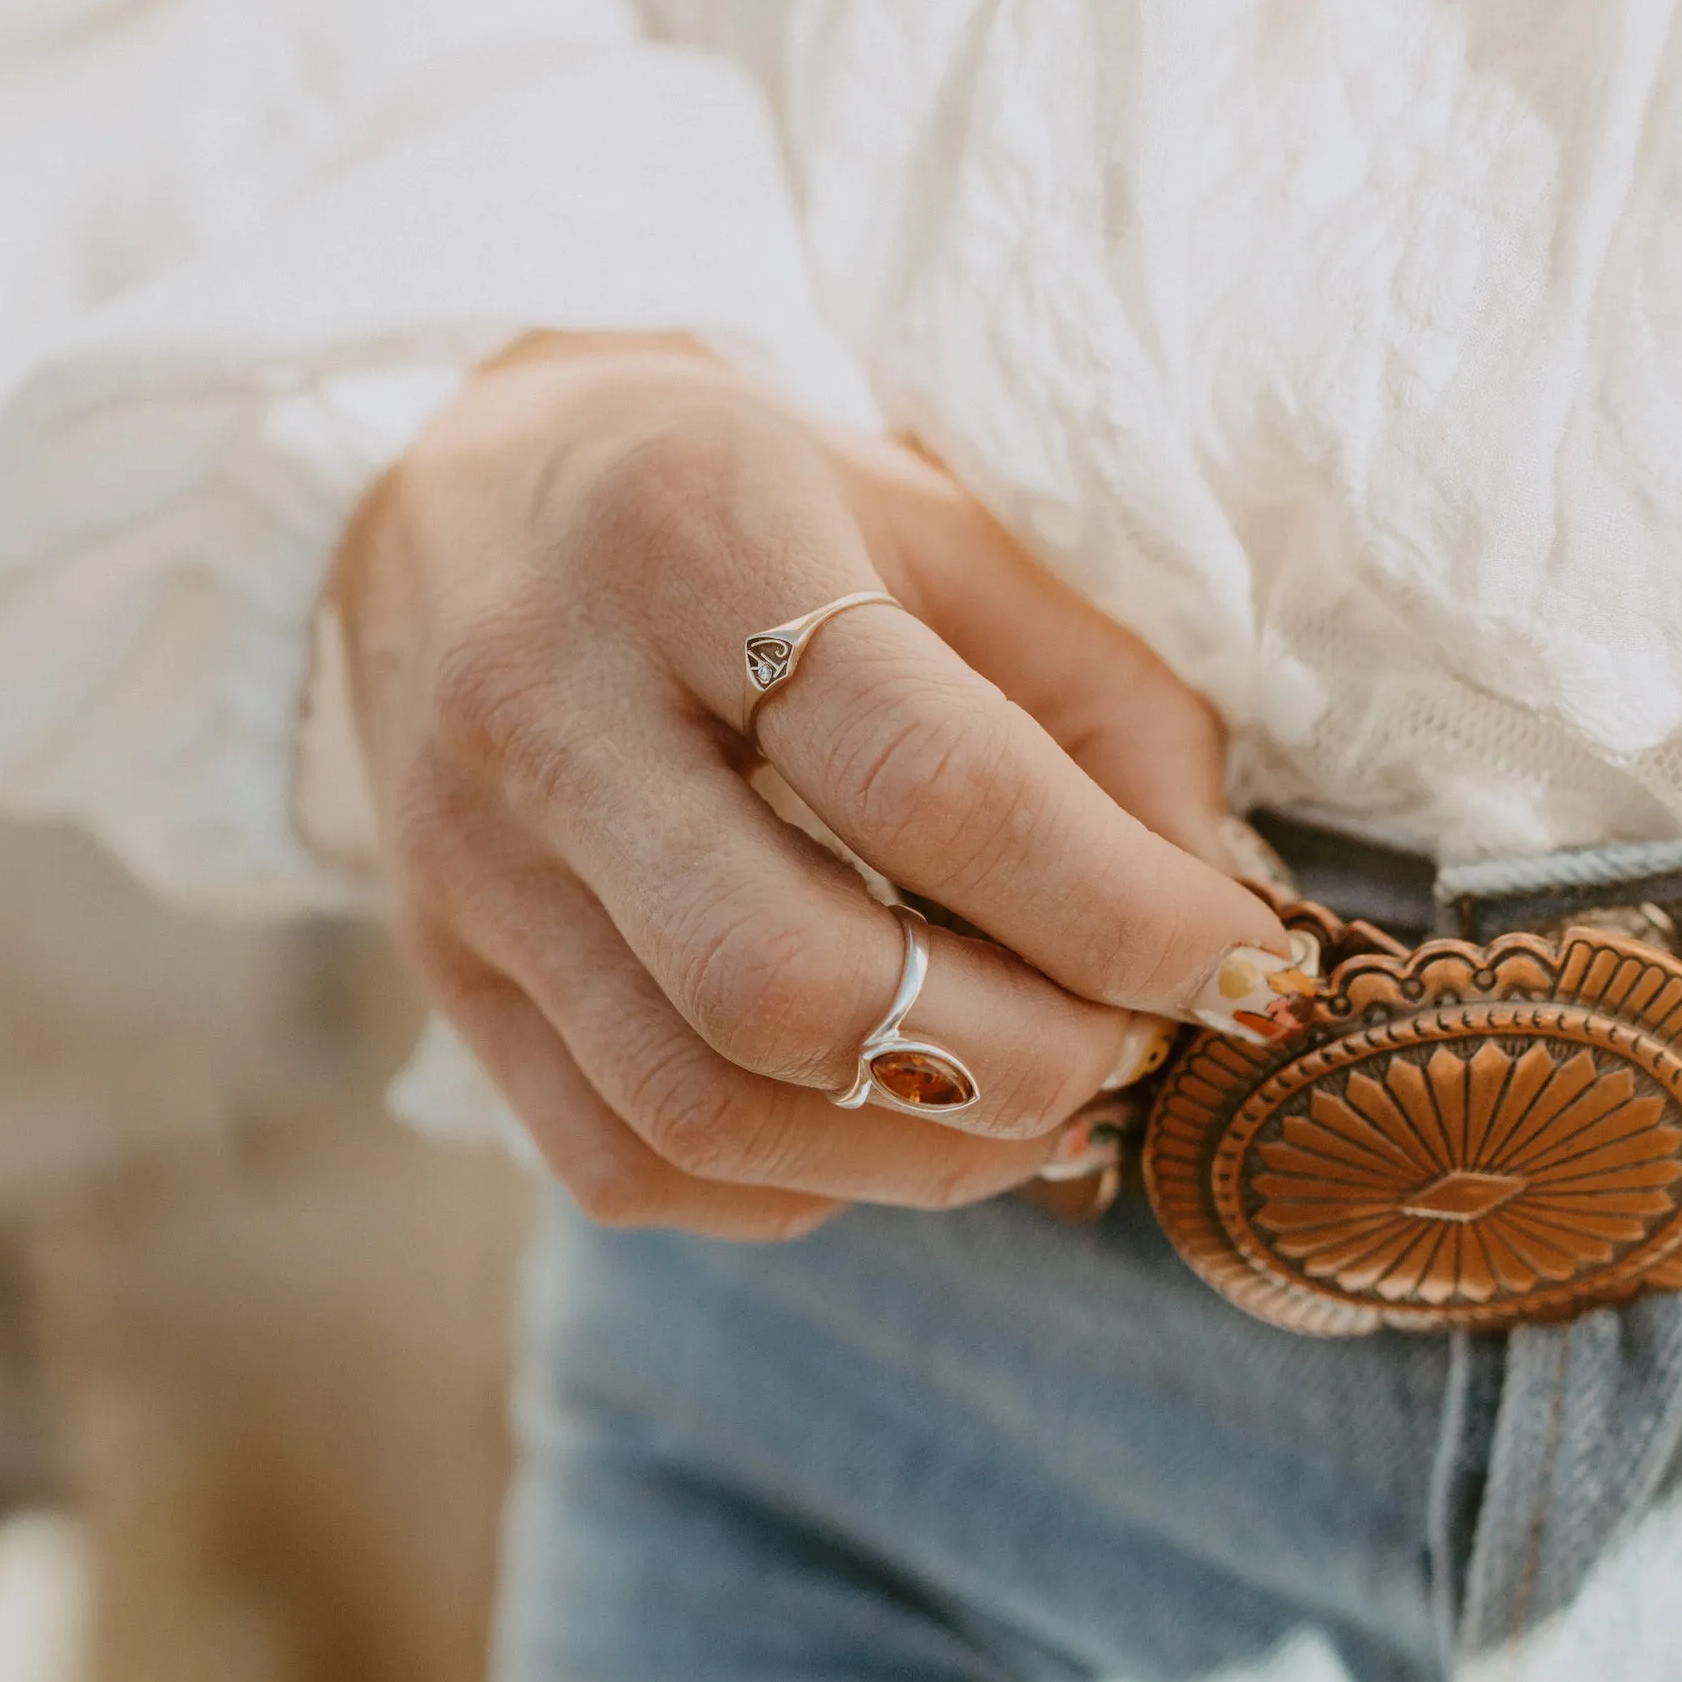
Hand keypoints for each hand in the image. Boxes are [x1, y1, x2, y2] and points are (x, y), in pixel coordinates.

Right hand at [333, 337, 1297, 1239]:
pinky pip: (628, 1162)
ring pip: (704, 1110)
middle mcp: (538, 703)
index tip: (1238, 967)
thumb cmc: (752, 508)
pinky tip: (888, 1125)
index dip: (1115, 909)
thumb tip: (1211, 931)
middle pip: (790, 980)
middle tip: (1129, 1052)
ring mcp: (467, 862)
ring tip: (1038, 1107)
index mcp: (689, 534)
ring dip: (919, 1157)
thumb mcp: (938, 523)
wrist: (458, 494)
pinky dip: (800, 1187)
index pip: (927, 779)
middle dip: (1015, 1065)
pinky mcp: (444, 976)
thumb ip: (1096, 701)